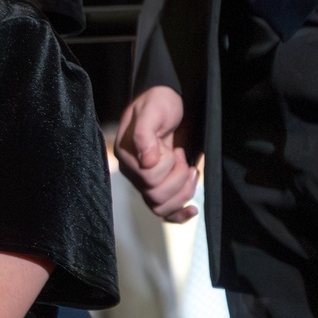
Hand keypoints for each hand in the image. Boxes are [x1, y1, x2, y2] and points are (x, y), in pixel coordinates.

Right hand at [115, 86, 198, 222]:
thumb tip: (146, 161)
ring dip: (183, 193)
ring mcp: (142, 181)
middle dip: (178, 178)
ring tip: (193, 172)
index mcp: (125, 153)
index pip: (148, 177)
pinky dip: (179, 215)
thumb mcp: (153, 111)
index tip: (172, 147)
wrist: (168, 103)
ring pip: (160, 206)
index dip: (167, 165)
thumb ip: (145, 134)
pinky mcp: (156, 186)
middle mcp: (131, 171)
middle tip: (184, 157)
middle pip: (155, 196)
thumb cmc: (159, 103)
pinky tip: (192, 210)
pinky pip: (163, 211)